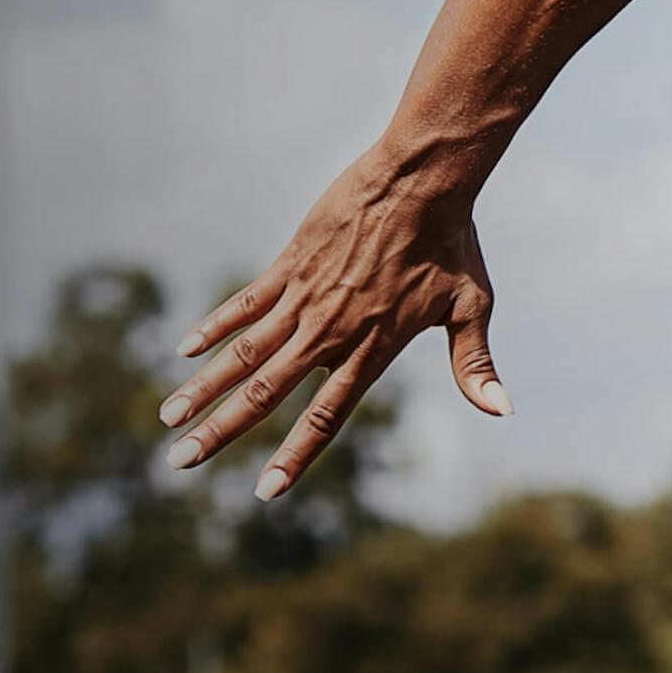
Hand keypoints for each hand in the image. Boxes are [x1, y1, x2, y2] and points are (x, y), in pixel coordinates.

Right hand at [157, 141, 509, 499]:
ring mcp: (305, 298)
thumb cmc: (453, 245)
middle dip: (221, 432)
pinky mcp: (290, 266)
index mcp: (372, 349)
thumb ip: (474, 365)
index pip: (327, 418)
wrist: (423, 181)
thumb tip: (502, 411)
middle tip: (180, 462)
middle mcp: (331, 332)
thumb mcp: (472, 307)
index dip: (295, 456)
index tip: (266, 491)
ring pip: (244, 353)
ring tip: (169, 418)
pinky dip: (214, 327)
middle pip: (265, 394)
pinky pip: (245, 304)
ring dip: (204, 388)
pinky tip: (186, 350)